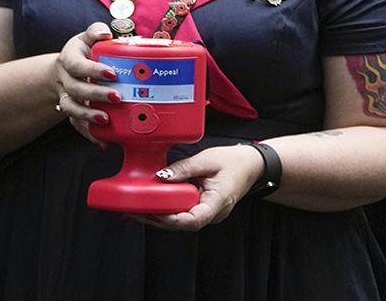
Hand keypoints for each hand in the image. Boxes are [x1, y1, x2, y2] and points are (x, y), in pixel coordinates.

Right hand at [54, 22, 115, 143]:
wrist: (65, 71)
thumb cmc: (83, 53)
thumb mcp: (86, 38)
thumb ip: (96, 32)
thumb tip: (107, 33)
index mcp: (69, 60)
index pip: (76, 65)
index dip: (92, 70)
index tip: (112, 73)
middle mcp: (65, 80)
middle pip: (76, 89)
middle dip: (96, 94)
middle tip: (117, 97)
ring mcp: (67, 97)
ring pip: (72, 109)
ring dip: (88, 115)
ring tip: (106, 120)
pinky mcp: (73, 112)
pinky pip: (77, 125)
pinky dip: (89, 135)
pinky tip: (103, 142)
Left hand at [135, 145, 263, 230]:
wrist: (252, 164)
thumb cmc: (233, 162)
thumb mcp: (206, 160)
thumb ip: (183, 169)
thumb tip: (161, 176)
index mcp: (218, 202)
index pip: (193, 220)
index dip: (172, 219)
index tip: (152, 213)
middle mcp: (214, 213)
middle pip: (183, 224)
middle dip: (158, 220)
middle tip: (133, 213)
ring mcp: (209, 213)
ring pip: (182, 222)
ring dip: (159, 218)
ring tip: (135, 212)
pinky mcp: (203, 208)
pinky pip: (184, 215)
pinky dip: (166, 212)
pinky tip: (149, 208)